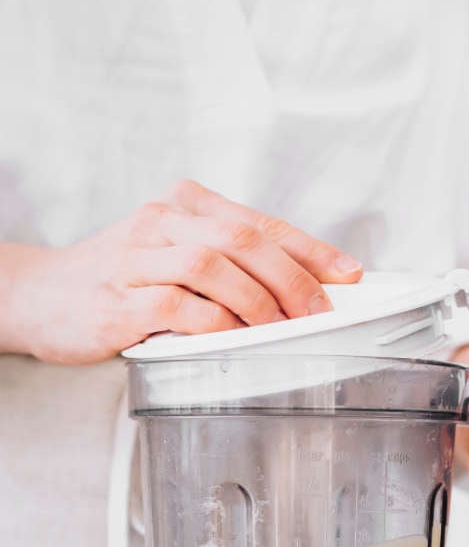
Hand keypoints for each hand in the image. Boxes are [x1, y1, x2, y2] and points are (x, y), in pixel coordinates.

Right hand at [0, 179, 362, 363]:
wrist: (40, 296)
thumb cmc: (120, 281)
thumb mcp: (175, 258)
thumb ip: (229, 266)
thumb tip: (301, 291)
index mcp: (185, 205)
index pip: (261, 223)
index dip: (312, 250)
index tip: (349, 275)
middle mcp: (162, 221)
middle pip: (244, 239)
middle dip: (294, 279)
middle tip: (320, 314)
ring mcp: (138, 259)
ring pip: (214, 266)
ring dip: (258, 302)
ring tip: (282, 331)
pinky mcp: (119, 301)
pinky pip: (179, 308)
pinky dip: (215, 325)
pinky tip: (233, 340)